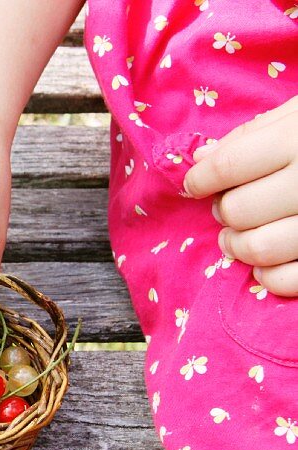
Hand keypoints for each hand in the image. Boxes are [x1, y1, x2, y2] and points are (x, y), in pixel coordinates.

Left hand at [184, 96, 297, 296]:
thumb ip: (257, 133)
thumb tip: (200, 163)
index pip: (227, 166)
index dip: (201, 179)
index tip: (197, 184)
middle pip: (238, 210)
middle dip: (224, 212)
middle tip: (229, 208)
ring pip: (258, 249)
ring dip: (238, 247)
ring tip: (240, 238)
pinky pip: (290, 281)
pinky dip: (269, 277)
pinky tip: (269, 264)